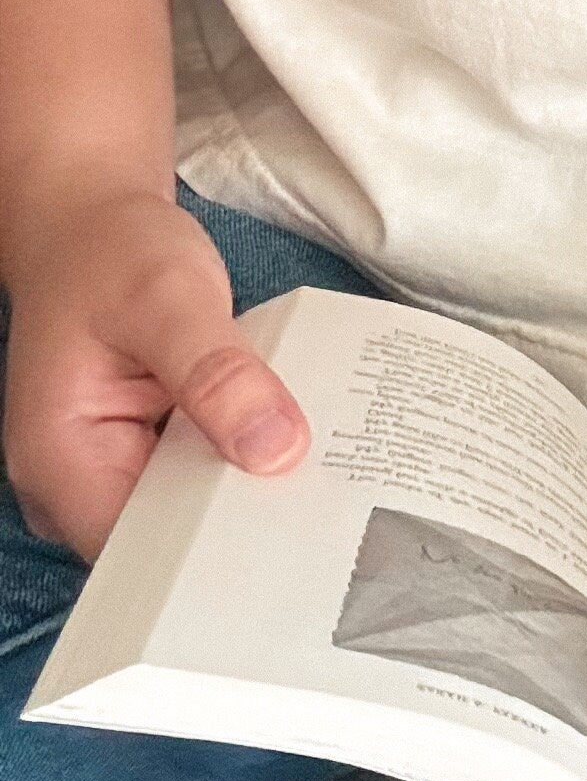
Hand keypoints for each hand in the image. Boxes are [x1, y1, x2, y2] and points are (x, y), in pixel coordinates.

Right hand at [1, 187, 308, 560]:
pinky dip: (243, 456)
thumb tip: (276, 450)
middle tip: (331, 507)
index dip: (214, 555)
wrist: (96, 226)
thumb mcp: (170, 300)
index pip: (139, 554)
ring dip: (249, 488)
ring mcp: (113, 466)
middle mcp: (79, 481)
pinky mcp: (147, 447)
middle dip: (245, 522)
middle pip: (170, 539)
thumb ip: (218, 375)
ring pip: (192, 506)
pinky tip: (297, 444)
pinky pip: (201, 470)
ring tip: (326, 478)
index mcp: (61, 463)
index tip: (290, 539)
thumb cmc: (114, 255)